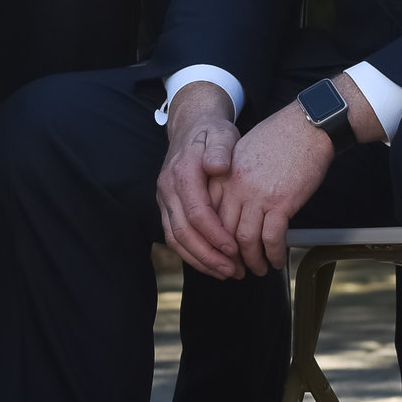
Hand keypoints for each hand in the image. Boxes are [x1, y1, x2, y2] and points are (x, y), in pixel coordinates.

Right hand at [155, 81, 243, 279]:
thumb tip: (217, 166)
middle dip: (208, 256)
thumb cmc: (211, 134)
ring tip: (226, 273)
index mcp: (182, 172)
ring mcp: (164, 199)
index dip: (215, 235)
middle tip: (233, 271)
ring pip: (175, 239)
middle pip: (183, 232)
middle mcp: (168, 188)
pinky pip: (174, 237)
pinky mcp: (166, 208)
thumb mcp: (221, 134)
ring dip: (200, 260)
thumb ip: (220, 149)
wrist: (191, 127)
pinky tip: (211, 264)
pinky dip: (191, 254)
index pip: (196, 212)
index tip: (236, 249)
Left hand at [212, 99, 338, 275]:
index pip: (208, 214)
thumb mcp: (242, 154)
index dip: (213, 238)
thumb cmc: (277, 139)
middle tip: (237, 270)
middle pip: (223, 231)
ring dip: (252, 261)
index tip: (220, 251)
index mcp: (222, 175)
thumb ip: (230, 179)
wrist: (306, 127)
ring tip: (259, 270)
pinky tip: (278, 260)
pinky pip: (272, 238)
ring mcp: (256, 195)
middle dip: (228, 256)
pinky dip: (274, 254)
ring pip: (245, 240)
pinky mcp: (281, 202)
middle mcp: (234, 186)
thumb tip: (230, 207)